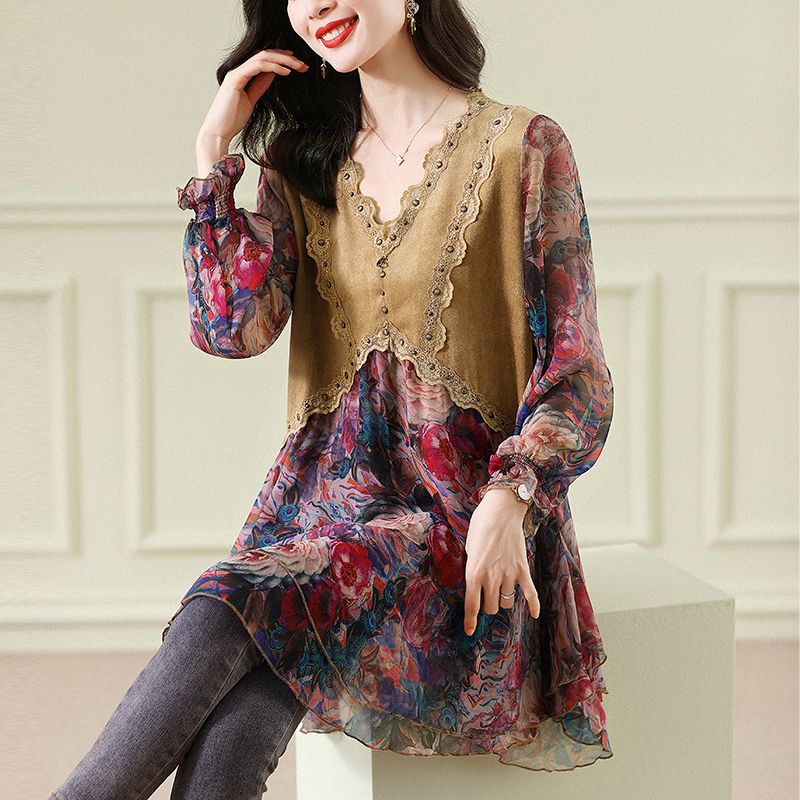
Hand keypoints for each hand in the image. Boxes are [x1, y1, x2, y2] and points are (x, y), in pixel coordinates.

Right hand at [194, 49, 308, 174]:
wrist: (218, 132)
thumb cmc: (232, 120)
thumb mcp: (252, 100)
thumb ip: (260, 86)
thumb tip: (273, 74)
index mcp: (242, 74)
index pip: (264, 59)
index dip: (281, 58)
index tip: (296, 63)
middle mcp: (238, 70)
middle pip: (265, 54)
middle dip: (286, 57)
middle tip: (303, 64)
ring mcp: (236, 73)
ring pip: (263, 56)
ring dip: (283, 60)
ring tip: (298, 66)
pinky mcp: (235, 79)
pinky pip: (257, 66)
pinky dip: (273, 66)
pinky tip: (286, 71)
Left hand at [463, 488, 539, 635]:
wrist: (501, 511)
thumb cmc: (480, 526)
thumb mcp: (469, 549)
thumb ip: (473, 569)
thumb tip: (476, 584)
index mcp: (474, 573)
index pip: (472, 605)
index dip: (470, 621)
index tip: (470, 631)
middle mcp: (491, 578)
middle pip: (492, 607)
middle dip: (489, 605)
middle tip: (488, 595)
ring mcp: (509, 574)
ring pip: (507, 602)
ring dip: (504, 600)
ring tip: (502, 591)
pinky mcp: (523, 569)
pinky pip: (530, 594)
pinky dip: (533, 605)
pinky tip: (534, 614)